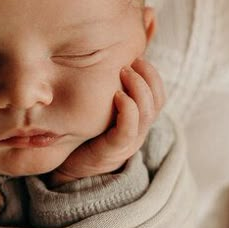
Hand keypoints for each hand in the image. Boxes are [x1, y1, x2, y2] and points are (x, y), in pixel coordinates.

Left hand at [50, 58, 165, 184]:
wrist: (69, 170)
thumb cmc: (83, 135)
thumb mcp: (99, 110)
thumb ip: (106, 91)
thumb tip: (103, 60)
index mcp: (138, 121)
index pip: (158, 96)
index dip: (152, 75)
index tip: (137, 57)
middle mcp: (139, 131)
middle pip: (157, 101)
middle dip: (148, 76)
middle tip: (131, 61)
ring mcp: (129, 141)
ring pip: (146, 112)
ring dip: (138, 87)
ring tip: (124, 71)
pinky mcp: (115, 150)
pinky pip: (129, 129)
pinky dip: (128, 110)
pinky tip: (118, 96)